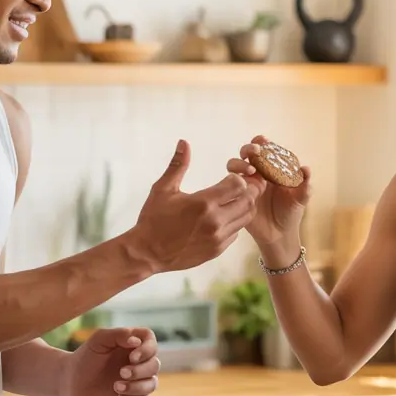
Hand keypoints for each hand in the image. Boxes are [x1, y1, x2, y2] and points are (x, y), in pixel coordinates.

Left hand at [67, 328, 159, 395]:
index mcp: (134, 345)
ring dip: (137, 387)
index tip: (132, 357)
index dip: (147, 350)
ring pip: (152, 384)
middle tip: (121, 373)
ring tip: (116, 387)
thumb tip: (137, 341)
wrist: (72, 380)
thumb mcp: (99, 340)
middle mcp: (139, 362)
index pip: (152, 343)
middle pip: (155, 365)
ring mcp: (137, 380)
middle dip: (140, 371)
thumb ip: (118, 335)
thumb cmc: (86, 356)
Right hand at [130, 140, 256, 272]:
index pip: (237, 184)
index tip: (229, 176)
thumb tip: (184, 142)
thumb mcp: (163, 189)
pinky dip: (235, 222)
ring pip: (246, 217)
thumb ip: (177, 165)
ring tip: (233, 200)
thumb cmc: (153, 219)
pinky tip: (224, 217)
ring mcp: (218, 237)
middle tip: (239, 186)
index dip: (236, 178)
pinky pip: (236, 232)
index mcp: (203, 203)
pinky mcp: (218, 249)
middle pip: (248, 200)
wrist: (148, 253)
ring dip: (243, 206)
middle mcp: (215, 221)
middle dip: (247, 190)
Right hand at [226, 135, 311, 255]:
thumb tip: (306, 169)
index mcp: (271, 170)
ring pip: (234, 166)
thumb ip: (305, 184)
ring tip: (250, 171)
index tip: (264, 141)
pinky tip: (244, 187)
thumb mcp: (301, 198)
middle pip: (246, 154)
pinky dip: (234, 182)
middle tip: (256, 152)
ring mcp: (245, 185)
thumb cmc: (290, 214)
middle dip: (248, 149)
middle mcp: (256, 174)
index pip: (264, 151)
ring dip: (239, 164)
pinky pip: (230, 186)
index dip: (262, 142)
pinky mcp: (237, 197)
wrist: (279, 236)